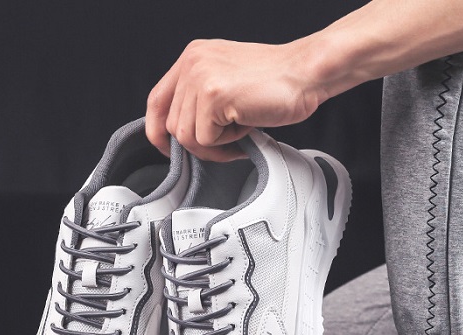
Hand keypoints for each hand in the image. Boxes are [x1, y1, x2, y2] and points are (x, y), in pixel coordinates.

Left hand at [146, 39, 322, 161]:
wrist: (306, 74)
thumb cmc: (278, 82)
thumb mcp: (229, 83)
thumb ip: (203, 99)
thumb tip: (187, 135)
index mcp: (192, 57)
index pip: (157, 100)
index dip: (158, 131)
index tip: (170, 150)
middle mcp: (192, 63)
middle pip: (172, 125)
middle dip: (200, 145)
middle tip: (229, 142)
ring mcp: (200, 77)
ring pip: (186, 137)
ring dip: (215, 146)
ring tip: (239, 132)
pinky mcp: (213, 96)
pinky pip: (206, 140)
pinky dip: (227, 145)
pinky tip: (246, 129)